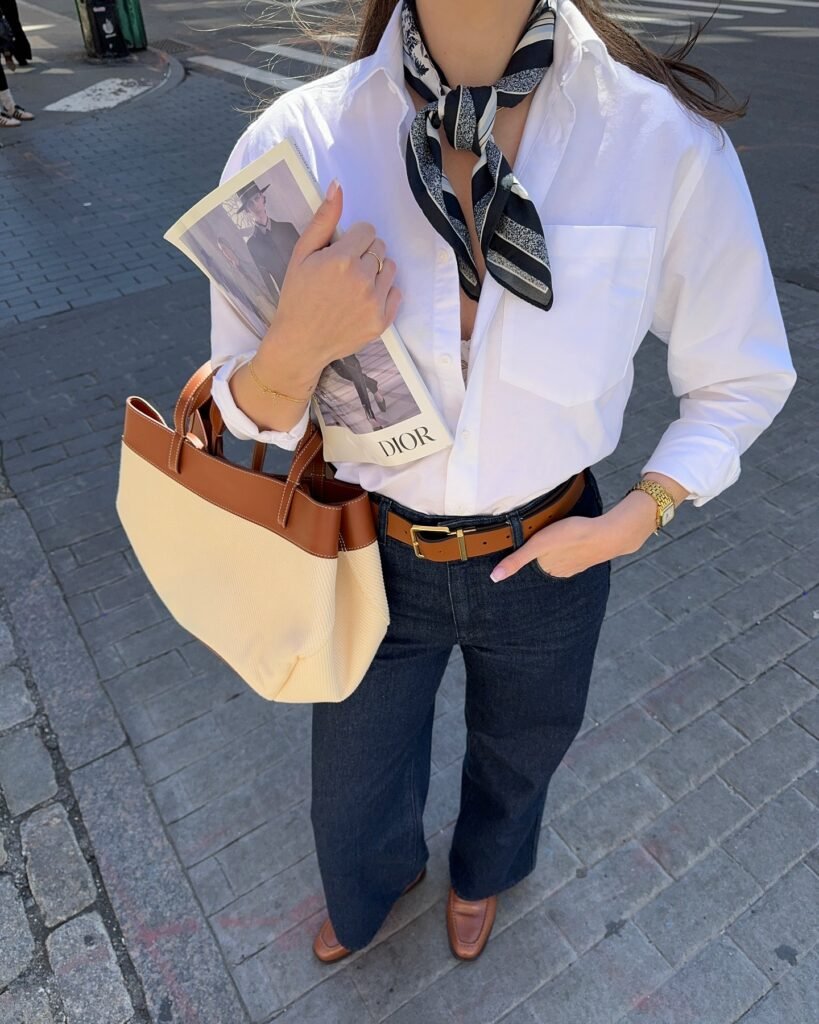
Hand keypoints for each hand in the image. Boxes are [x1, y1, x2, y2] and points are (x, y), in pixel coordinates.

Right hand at [258, 178, 402, 384]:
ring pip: (391, 268)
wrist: (300, 343)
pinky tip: (363, 301)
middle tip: (345, 272)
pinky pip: (397, 293)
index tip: (340, 253)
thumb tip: (338, 185)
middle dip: (365, 254)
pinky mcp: (382, 321)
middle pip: (381, 248)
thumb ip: (323, 220)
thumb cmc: (297, 297)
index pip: (368, 231)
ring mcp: (375, 302)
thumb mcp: (302, 254)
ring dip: (377, 272)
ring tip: (354, 286)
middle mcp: (363, 279)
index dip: (354, 240)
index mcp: (342, 259)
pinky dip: (384, 294)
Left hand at [489, 488, 666, 581]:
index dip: (522, 561)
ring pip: (557, 559)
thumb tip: (494, 578)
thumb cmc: (572, 536)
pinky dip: (568, 549)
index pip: (529, 568)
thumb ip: (516, 560)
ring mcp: (576, 564)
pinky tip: (567, 541)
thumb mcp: (538, 545)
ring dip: (552, 553)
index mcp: (548, 571)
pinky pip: (572, 554)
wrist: (609, 533)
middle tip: (532, 546)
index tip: (514, 556)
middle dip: (536, 559)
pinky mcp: (587, 554)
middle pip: (542, 565)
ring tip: (548, 543)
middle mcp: (561, 572)